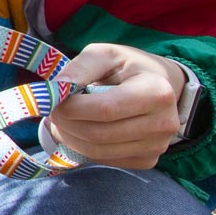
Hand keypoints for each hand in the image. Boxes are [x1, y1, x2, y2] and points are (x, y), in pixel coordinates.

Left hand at [41, 43, 187, 170]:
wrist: (161, 85)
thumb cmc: (129, 66)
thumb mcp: (106, 54)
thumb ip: (80, 67)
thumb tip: (57, 88)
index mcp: (156, 92)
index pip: (105, 110)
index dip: (72, 108)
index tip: (53, 100)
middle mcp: (163, 123)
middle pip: (99, 134)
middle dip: (66, 124)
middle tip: (52, 112)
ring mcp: (157, 146)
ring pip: (98, 152)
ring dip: (69, 138)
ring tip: (61, 121)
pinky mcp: (148, 160)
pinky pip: (104, 160)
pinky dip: (83, 148)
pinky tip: (78, 131)